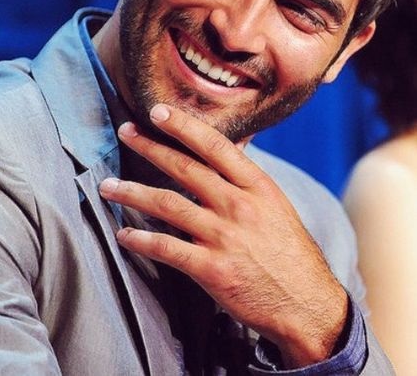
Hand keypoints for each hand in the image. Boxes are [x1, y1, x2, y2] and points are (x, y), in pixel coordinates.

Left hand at [99, 103, 347, 367]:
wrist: (308, 304)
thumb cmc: (290, 251)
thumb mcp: (276, 204)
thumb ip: (246, 179)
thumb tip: (223, 149)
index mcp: (257, 186)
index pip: (215, 146)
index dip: (184, 126)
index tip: (158, 112)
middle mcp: (239, 206)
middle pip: (185, 168)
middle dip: (150, 147)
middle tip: (125, 132)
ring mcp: (224, 237)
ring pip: (168, 205)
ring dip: (132, 193)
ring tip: (107, 186)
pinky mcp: (212, 270)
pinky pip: (167, 249)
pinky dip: (141, 240)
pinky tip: (124, 234)